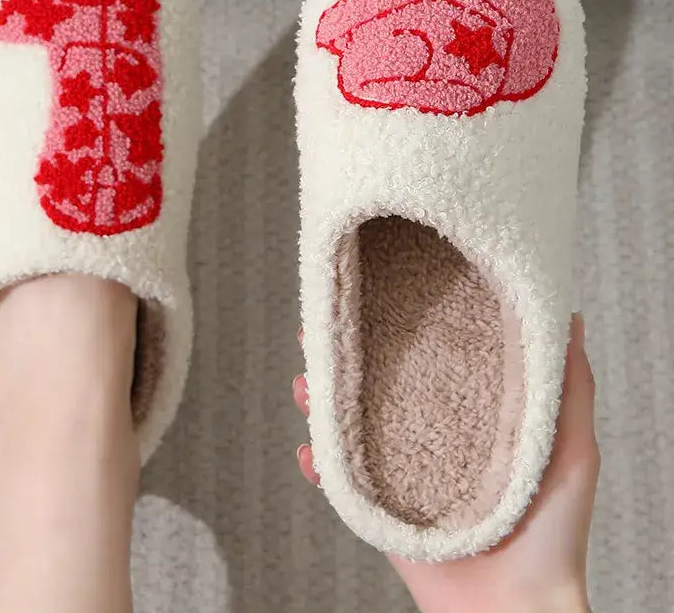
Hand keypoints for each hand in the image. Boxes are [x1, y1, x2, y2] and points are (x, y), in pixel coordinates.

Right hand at [293, 313, 597, 612]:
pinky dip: (319, 467)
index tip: (375, 297)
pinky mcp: (382, 511)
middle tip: (318, 333)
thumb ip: (570, 390)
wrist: (518, 611)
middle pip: (375, 389)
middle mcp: (429, 440)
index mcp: (468, 419)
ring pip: (348, 428)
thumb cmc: (557, 537)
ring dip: (321, 405)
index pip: (424, 363)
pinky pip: (339, 485)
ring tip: (305, 384)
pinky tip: (309, 452)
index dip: (396, 329)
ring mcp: (401, 475)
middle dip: (343, 360)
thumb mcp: (573, 452)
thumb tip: (573, 319)